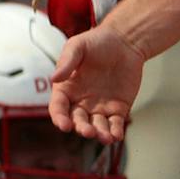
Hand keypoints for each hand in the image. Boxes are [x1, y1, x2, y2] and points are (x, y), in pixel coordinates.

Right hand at [48, 24, 144, 141]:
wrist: (125, 41)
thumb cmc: (97, 42)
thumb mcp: (78, 46)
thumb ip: (67, 61)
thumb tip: (54, 78)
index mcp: (67, 89)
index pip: (59, 108)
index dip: (59, 118)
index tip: (64, 124)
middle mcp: (81, 102)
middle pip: (78, 121)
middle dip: (81, 128)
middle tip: (88, 131)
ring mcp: (99, 107)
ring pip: (97, 126)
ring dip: (100, 134)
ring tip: (105, 137)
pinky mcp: (118, 109)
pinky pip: (115, 124)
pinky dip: (115, 131)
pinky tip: (116, 135)